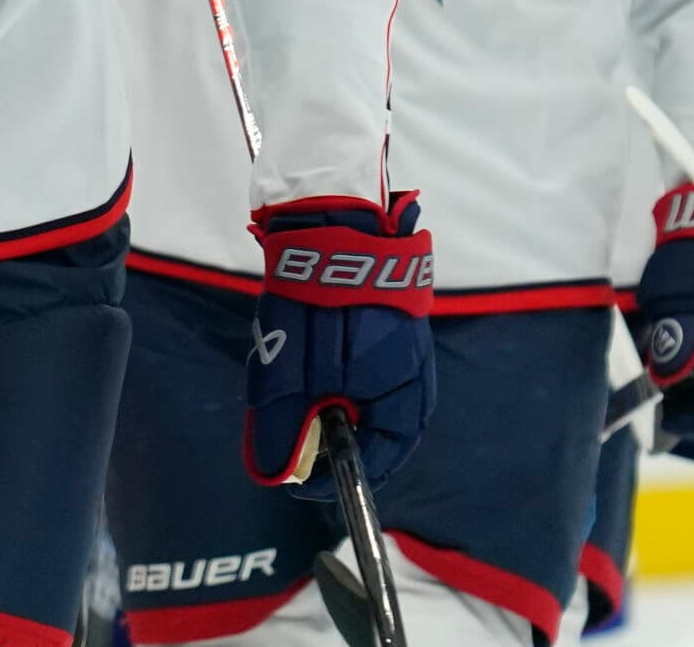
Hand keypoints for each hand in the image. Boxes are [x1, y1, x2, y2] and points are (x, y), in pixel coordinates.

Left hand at [244, 192, 435, 496]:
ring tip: (296, 388)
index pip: (381, 456)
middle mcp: (414, 370)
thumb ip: (284, 427)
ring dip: (334, 401)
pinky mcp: (391, 316)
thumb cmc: (315, 299)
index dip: (339, 475)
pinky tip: (312, 356)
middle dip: (335, 436)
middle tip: (294, 434)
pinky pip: (370, 364)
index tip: (301, 479)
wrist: (331, 213)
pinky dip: (339, 372)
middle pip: (379, 428)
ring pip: (372, 394)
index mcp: (401, 390)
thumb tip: (279, 478)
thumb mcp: (288, 373)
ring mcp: (406, 341)